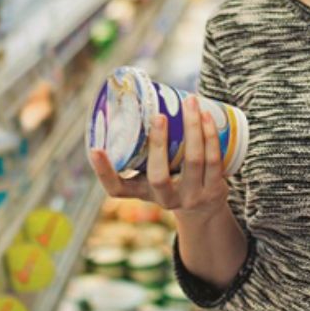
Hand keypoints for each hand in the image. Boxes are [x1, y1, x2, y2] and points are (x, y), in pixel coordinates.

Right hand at [89, 95, 229, 221]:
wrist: (205, 210)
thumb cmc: (171, 180)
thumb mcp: (152, 173)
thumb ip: (141, 149)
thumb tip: (135, 100)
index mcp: (143, 193)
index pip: (117, 189)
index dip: (104, 172)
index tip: (95, 149)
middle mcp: (165, 200)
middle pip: (158, 175)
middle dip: (158, 143)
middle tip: (158, 115)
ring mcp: (191, 197)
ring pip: (193, 161)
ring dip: (192, 128)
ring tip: (190, 102)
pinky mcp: (214, 191)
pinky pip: (213, 160)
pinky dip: (210, 135)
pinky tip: (207, 117)